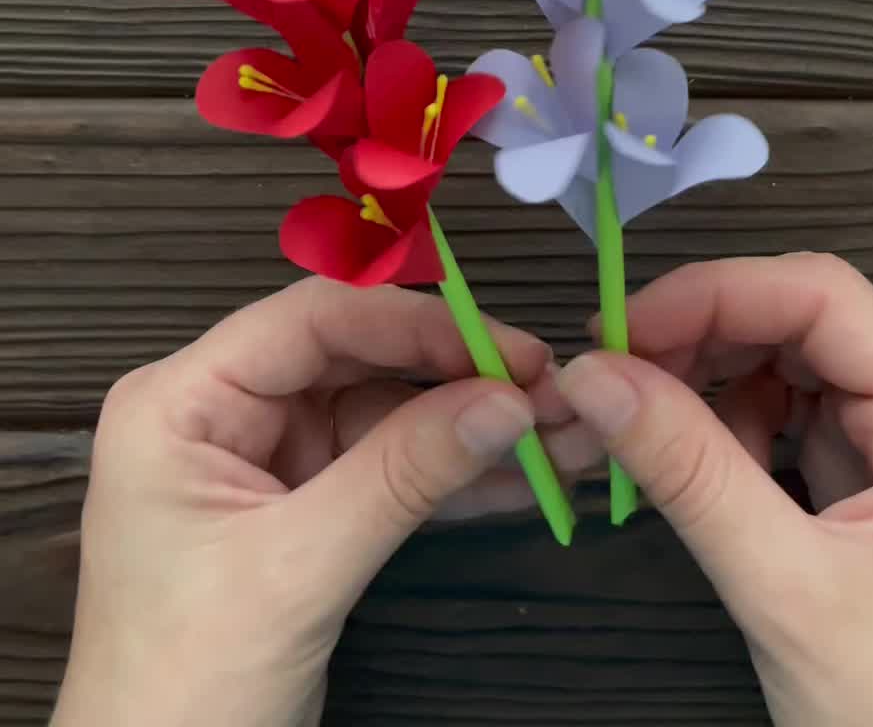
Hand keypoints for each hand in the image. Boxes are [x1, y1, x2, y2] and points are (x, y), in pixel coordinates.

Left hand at [52, 279, 593, 726]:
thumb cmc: (181, 685)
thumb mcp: (295, 572)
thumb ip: (401, 477)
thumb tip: (504, 400)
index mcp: (181, 401)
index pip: (312, 321)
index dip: (414, 323)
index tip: (504, 346)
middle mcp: (220, 412)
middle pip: (357, 358)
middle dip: (457, 373)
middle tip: (548, 389)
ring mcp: (263, 460)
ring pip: (384, 412)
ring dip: (469, 425)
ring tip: (558, 433)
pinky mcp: (300, 509)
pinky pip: (387, 469)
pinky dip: (450, 476)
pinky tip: (521, 479)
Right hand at [558, 254, 872, 726]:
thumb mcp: (785, 592)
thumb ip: (690, 473)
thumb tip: (600, 375)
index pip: (829, 300)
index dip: (722, 293)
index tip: (630, 323)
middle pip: (809, 323)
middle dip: (707, 334)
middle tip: (615, 363)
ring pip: (794, 368)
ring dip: (710, 380)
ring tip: (639, 413)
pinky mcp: (872, 492)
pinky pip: (792, 423)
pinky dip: (728, 429)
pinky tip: (684, 458)